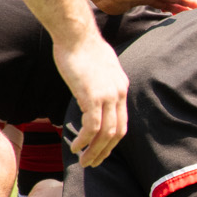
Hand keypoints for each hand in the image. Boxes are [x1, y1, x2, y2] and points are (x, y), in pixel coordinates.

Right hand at [53, 32, 127, 166]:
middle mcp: (119, 93)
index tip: (101, 149)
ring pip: (106, 133)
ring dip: (94, 151)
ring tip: (83, 161)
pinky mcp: (92, 96)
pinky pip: (91, 126)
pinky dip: (84, 140)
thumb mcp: (98, 65)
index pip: (122, 120)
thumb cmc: (80, 46)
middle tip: (93, 163)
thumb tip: (90, 90)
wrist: (75, 34)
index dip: (112, 139)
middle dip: (105, 151)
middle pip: (117, 132)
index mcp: (121, 87)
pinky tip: (75, 146)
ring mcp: (107, 95)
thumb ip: (99, 81)